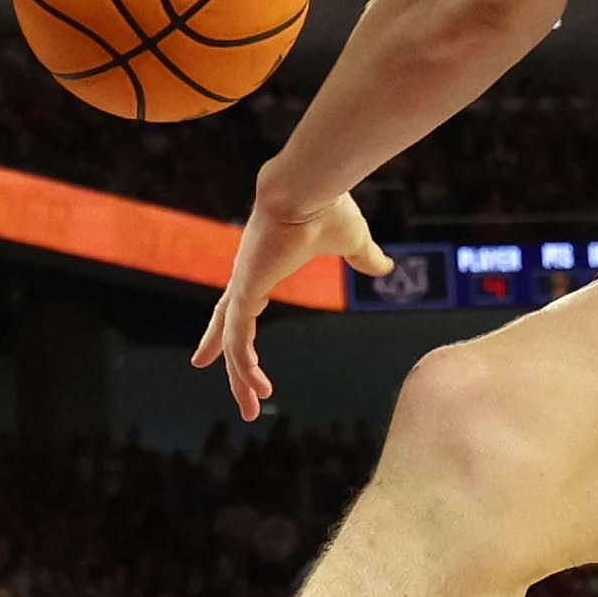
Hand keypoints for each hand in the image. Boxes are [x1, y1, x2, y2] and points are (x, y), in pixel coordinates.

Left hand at [189, 168, 392, 422]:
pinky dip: (244, 365)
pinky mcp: (245, 291)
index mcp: (263, 267)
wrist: (309, 188)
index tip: (211, 353)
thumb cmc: (328, 207)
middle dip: (228, 362)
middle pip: (228, 329)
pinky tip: (256, 387)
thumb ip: (364, 257)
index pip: (238, 307)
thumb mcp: (353, 241)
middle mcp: (246, 278)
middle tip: (231, 390)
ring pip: (232, 342)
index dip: (226, 331)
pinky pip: (238, 340)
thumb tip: (386, 268)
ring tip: (252, 408)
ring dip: (240, 377)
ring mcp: (242, 285)